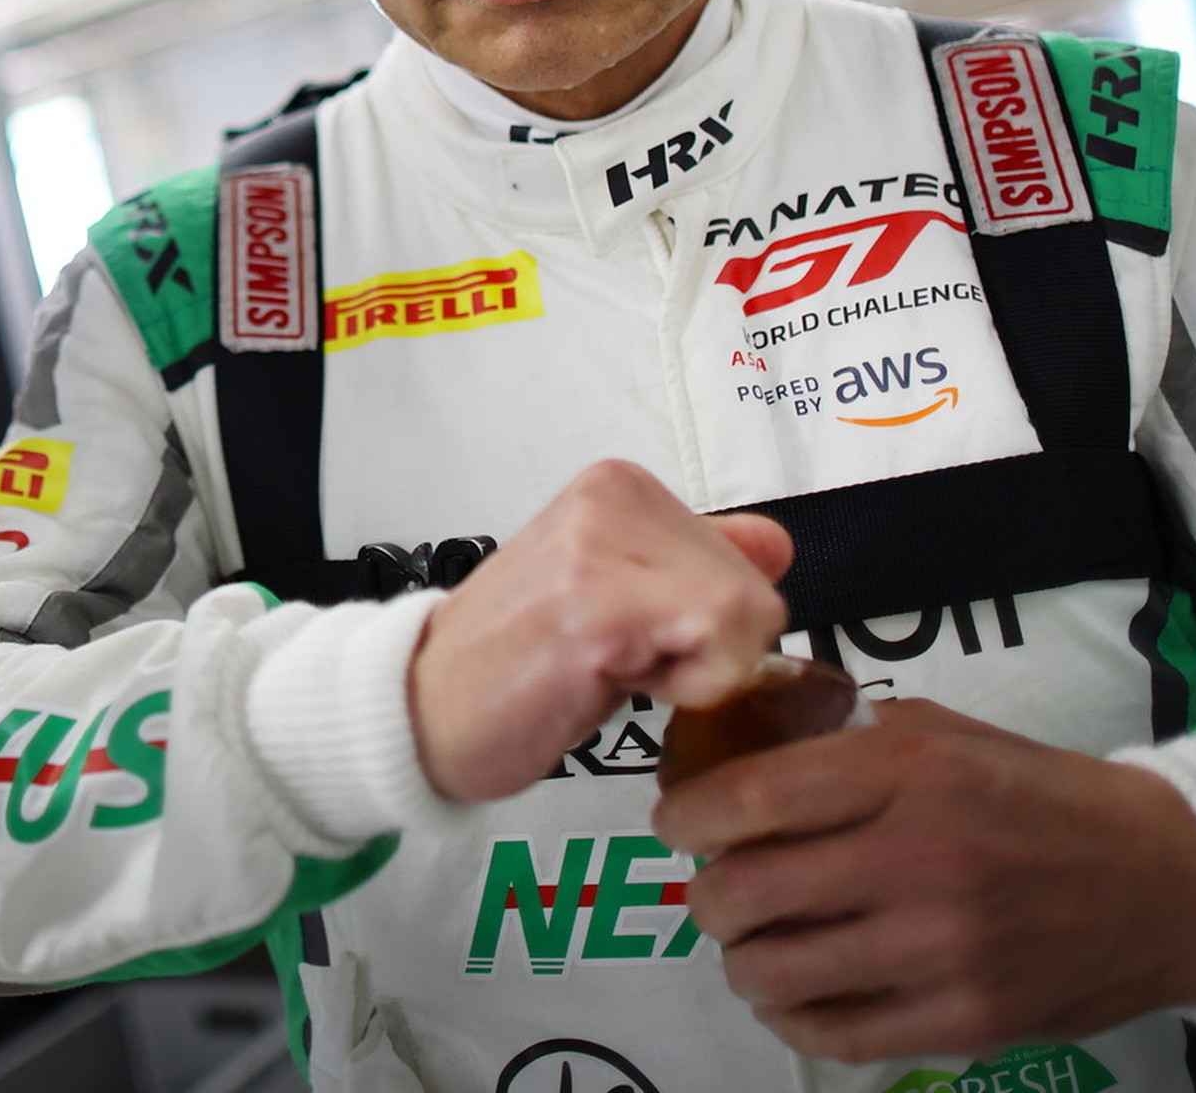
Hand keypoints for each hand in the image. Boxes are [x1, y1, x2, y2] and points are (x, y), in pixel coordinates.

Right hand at [407, 459, 790, 801]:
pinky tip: (611, 682)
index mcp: (617, 486)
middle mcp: (612, 496)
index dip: (704, 627)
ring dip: (692, 673)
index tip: (630, 640)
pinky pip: (720, 643)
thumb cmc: (513, 664)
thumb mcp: (614, 593)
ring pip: (746, 614)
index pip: (745, 559)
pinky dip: (687, 686)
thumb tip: (777, 545)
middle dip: (703, 651)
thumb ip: (694, 563)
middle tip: (613, 661)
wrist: (418, 709)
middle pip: (754, 589)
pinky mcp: (600, 606)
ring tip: (606, 669)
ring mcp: (601, 546)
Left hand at [657, 699, 1195, 1061]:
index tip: (674, 824)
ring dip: (742, 961)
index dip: (690, 816)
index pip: (754, 797)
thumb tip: (748, 738)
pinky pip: (836, 1034)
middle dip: (705, 896)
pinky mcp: (966, 1021)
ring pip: (777, 973)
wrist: (1166, 880)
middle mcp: (918, 860)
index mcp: (908, 774)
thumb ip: (849, 739)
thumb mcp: (947, 735)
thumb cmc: (1042, 796)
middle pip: (748, 892)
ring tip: (751, 945)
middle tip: (712, 891)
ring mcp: (941, 950)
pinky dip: (793, 1018)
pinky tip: (792, 996)